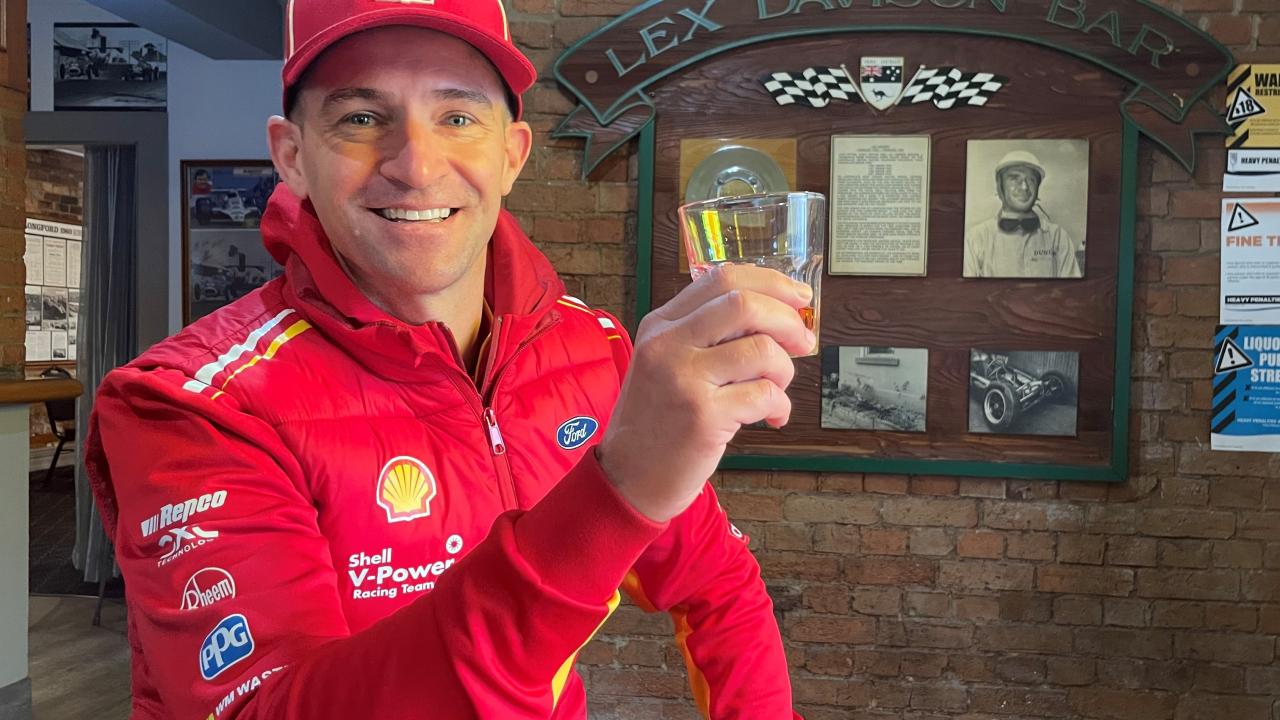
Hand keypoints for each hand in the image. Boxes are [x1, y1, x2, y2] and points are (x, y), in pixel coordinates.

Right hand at [598, 264, 814, 521]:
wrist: (628, 478)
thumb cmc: (658, 419)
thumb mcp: (667, 362)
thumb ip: (707, 334)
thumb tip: (776, 312)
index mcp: (661, 324)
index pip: (722, 278)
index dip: (771, 282)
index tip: (799, 298)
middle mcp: (668, 345)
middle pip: (744, 304)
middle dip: (788, 320)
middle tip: (803, 342)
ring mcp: (683, 380)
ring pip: (762, 350)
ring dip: (785, 370)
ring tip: (776, 389)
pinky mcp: (703, 417)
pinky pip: (765, 395)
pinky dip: (780, 406)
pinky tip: (771, 418)